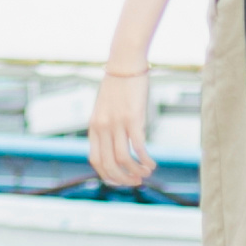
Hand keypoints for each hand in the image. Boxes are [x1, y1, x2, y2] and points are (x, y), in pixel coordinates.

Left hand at [87, 68, 154, 186]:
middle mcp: (102, 127)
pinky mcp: (132, 118)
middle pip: (109, 164)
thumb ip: (107, 126)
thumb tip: (115, 144)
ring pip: (124, 159)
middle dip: (123, 179)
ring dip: (136, 171)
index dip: (108, 175)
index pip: (95, 160)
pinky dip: (145, 160)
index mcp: (93, 126)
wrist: (125, 63)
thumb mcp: (105, 108)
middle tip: (137, 182)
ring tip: (147, 173)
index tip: (121, 180)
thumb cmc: (118, 86)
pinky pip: (138, 147)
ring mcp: (116, 123)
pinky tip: (152, 163)